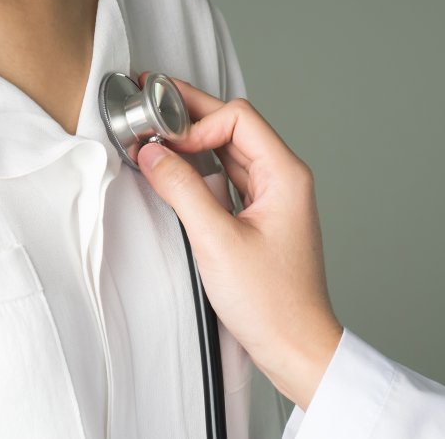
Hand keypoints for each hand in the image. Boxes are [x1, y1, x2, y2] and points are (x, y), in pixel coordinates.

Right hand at [135, 72, 342, 411]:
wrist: (295, 346)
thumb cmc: (272, 303)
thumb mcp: (216, 242)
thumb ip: (182, 190)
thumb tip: (152, 152)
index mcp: (285, 175)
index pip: (237, 119)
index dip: (197, 122)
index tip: (164, 142)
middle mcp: (283, 179)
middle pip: (233, 127)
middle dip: (190, 114)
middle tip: (150, 98)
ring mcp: (272, 198)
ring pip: (228, 151)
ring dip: (193, 141)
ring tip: (155, 131)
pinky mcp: (260, 218)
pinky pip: (227, 178)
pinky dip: (200, 169)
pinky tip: (175, 170)